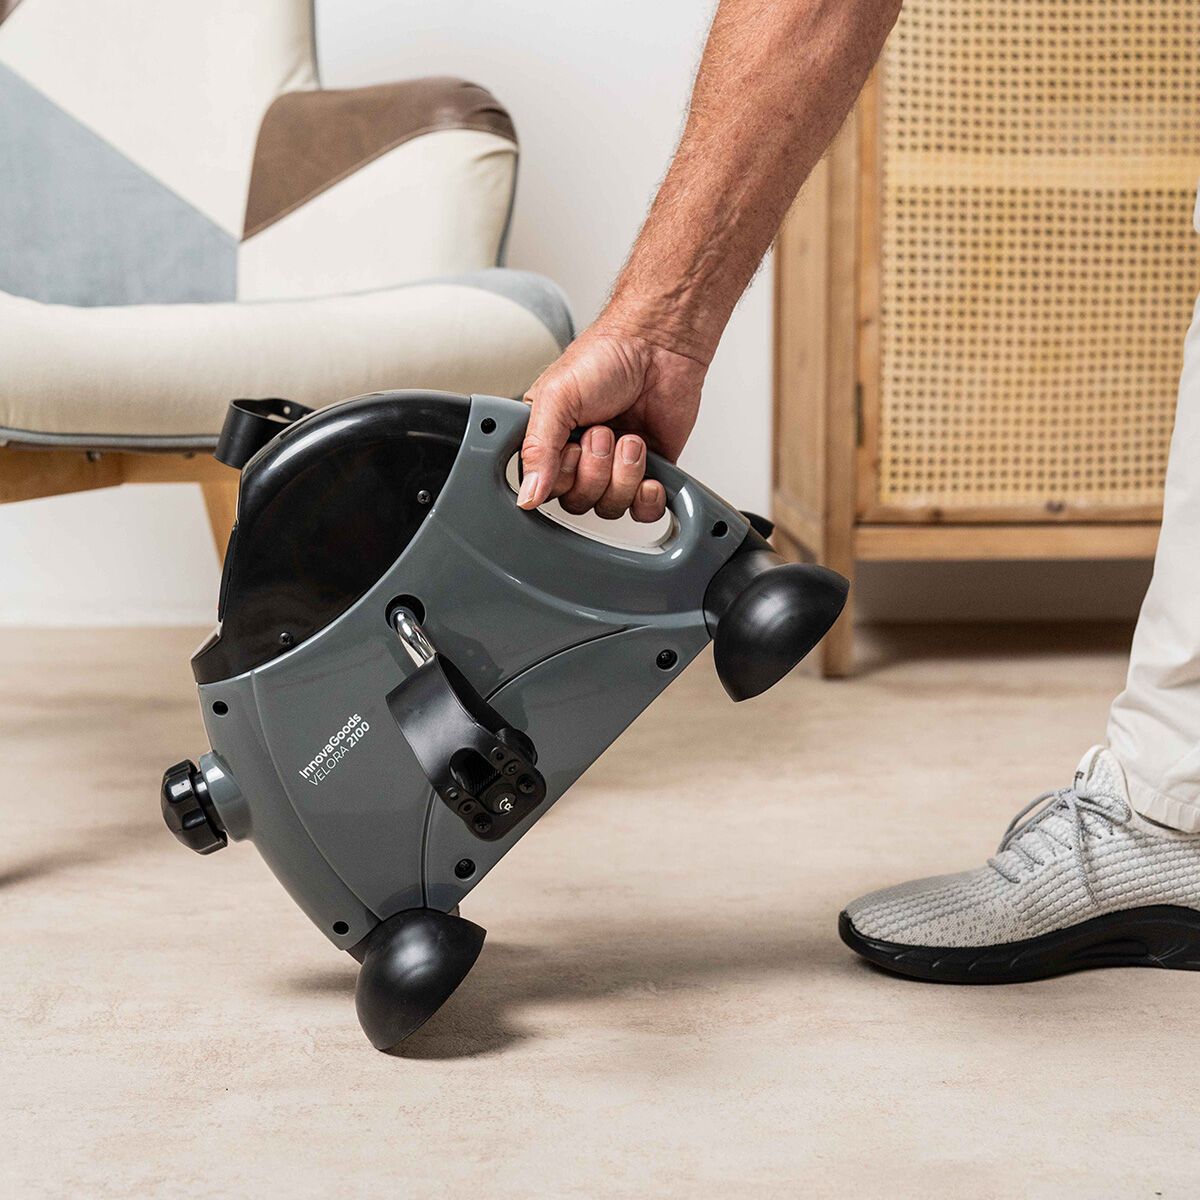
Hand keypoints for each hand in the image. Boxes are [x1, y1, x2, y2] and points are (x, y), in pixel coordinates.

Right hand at [518, 321, 707, 520]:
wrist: (658, 345)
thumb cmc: (605, 357)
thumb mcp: (555, 397)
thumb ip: (537, 449)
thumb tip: (528, 496)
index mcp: (549, 441)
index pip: (546, 491)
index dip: (563, 476)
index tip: (573, 445)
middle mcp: (580, 458)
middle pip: (579, 503)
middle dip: (596, 471)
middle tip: (604, 432)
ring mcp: (615, 467)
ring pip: (611, 507)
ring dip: (624, 475)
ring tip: (630, 438)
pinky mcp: (649, 471)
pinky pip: (644, 511)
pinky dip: (648, 499)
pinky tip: (650, 474)